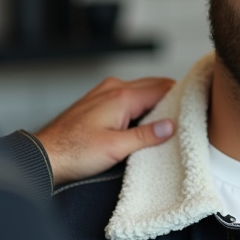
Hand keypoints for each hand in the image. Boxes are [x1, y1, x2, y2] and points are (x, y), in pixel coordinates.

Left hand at [35, 76, 176, 185]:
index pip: (163, 88)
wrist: (45, 155)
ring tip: (168, 120)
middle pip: (154, 85)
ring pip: (141, 90)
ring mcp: (105, 92)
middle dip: (171, 98)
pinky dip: (140, 104)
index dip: (181, 97)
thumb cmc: (74, 152)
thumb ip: (146, 136)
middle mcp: (114, 88)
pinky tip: (144, 121)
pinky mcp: (99, 101)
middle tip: (187, 115)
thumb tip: (171, 126)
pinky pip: (128, 96)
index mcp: (122, 96)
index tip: (195, 107)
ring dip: (155, 101)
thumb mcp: (116, 148)